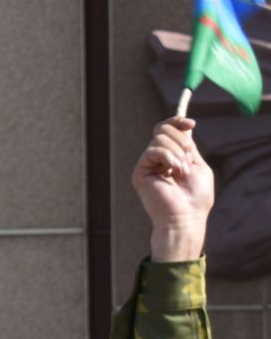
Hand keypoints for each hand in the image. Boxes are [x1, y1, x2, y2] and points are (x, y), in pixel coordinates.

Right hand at [132, 118, 213, 260]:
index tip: (191, 123)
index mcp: (172, 157)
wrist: (185, 216)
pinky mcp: (140, 172)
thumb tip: (185, 126)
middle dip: (180, 139)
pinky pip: (153, 151)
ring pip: (159, 138)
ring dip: (177, 152)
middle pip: (162, 129)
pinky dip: (168, 157)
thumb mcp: (198, 165)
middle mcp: (158, 159)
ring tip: (183, 170)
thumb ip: (189, 147)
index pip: (168, 130)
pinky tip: (175, 170)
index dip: (177, 122)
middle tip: (188, 158)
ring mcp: (148, 165)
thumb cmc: (196, 197)